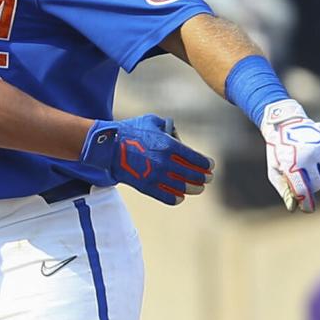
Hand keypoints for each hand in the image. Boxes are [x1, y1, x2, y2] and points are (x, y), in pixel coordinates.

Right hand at [80, 115, 213, 205]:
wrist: (108, 146)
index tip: (210, 165)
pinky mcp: (146, 187)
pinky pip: (168, 197)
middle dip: (204, 177)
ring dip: (194, 188)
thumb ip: (169, 128)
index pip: (197, 159)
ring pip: (184, 188)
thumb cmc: (130, 131)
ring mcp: (156, 176)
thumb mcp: (152, 121)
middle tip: (207, 177)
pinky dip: (177, 198)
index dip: (207, 164)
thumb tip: (179, 138)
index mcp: (169, 145)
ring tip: (197, 187)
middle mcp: (165, 162)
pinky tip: (180, 195)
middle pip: (194, 175)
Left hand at [260, 100, 319, 212]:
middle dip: (311, 186)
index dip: (305, 201)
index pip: (303, 190)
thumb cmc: (278, 152)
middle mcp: (308, 156)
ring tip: (311, 170)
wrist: (285, 124)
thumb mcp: (275, 170)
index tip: (307, 207)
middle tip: (304, 180)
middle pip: (318, 185)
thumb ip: (284, 189)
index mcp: (291, 163)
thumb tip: (294, 208)